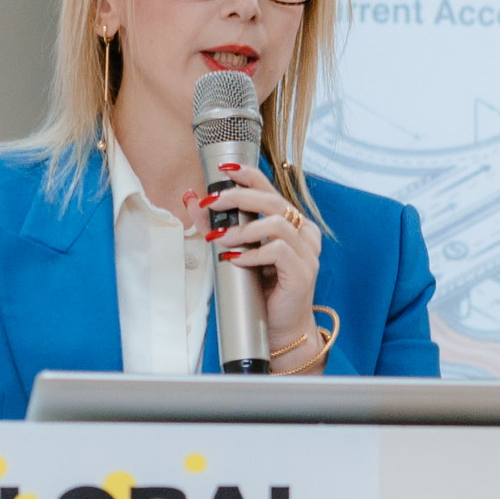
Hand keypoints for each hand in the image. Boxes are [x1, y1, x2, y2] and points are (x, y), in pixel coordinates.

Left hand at [187, 173, 324, 371]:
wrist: (280, 329)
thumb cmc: (262, 290)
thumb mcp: (236, 251)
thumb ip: (216, 225)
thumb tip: (192, 198)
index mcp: (291, 224)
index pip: (271, 189)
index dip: (250, 175)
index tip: (225, 170)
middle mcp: (304, 233)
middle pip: (273, 201)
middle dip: (239, 197)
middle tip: (212, 202)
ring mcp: (307, 252)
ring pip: (276, 224)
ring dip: (243, 229)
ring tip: (221, 239)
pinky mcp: (303, 272)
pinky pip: (278, 251)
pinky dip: (253, 254)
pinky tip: (236, 260)